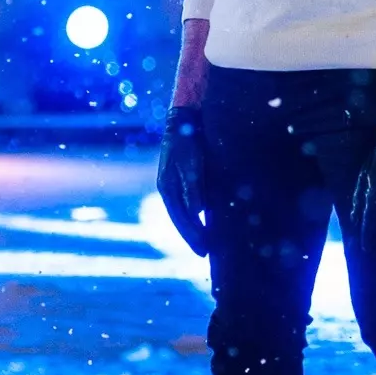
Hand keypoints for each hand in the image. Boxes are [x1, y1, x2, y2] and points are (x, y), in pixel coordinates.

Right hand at [155, 106, 207, 255]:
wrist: (184, 120)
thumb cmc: (188, 141)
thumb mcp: (192, 164)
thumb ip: (194, 187)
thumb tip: (198, 213)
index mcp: (167, 188)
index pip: (180, 219)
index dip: (192, 236)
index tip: (203, 251)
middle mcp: (169, 190)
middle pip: (181, 219)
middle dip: (193, 237)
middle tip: (205, 255)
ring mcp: (174, 185)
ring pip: (185, 213)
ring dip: (195, 228)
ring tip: (207, 244)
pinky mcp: (182, 179)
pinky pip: (190, 203)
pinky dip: (198, 215)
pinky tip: (208, 221)